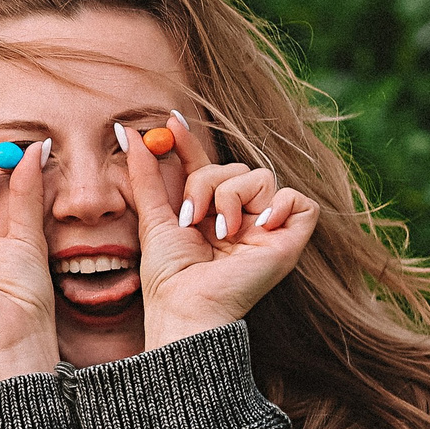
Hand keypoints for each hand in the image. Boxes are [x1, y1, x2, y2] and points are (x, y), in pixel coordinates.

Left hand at [120, 120, 316, 346]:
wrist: (186, 306)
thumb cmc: (169, 275)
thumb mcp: (154, 217)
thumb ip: (145, 176)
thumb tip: (130, 135)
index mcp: (209, 212)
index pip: (204, 166)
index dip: (189, 144)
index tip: (171, 123)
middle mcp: (240, 216)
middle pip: (233, 167)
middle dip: (205, 183)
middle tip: (190, 217)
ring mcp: (267, 227)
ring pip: (260, 177)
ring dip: (231, 198)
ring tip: (219, 233)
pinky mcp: (291, 239)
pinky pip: (299, 200)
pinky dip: (280, 205)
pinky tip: (256, 227)